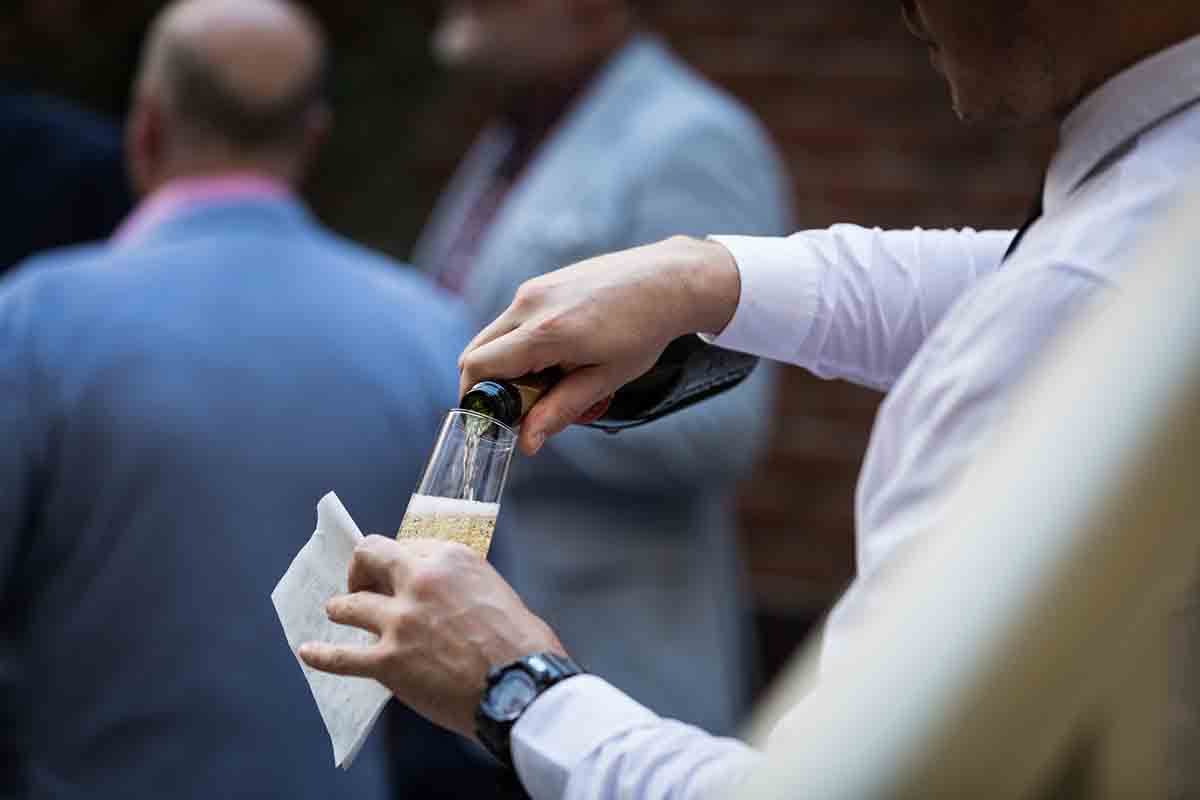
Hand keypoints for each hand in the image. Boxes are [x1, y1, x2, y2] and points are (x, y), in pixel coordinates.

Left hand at [298, 535, 564, 740]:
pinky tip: (308, 652)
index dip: (397, 562)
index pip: (406, 547)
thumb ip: (460, 585)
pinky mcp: (388, 661)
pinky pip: (342, 657)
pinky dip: (321, 656)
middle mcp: (419, 581)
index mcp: (449, 559)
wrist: (520, 687)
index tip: (395, 575)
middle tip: (360, 584)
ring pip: (348, 606)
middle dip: (359, 569)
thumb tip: (444, 597)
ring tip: (337, 614)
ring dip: (340, 609)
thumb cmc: (522, 644)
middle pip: (369, 557)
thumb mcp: (495, 590)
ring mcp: (400, 621)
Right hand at [458, 236, 741, 454]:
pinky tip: (558, 352)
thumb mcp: (605, 378)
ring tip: (549, 376)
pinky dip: (519, 342)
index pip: (478, 367)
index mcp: (545, 332)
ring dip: (506, 362)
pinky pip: (512, 319)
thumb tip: (527, 442)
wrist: (667, 281)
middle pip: (476, 351)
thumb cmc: (643, 330)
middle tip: (521, 404)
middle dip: (488, 384)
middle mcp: (530, 304)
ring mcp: (533, 288)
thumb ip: (560, 409)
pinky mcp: (541, 282)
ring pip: (493, 335)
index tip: (493, 418)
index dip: (476, 398)